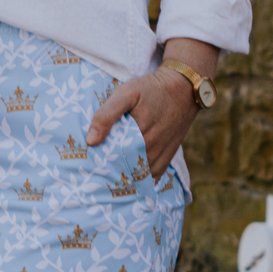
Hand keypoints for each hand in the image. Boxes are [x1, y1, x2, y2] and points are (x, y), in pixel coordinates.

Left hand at [85, 38, 217, 178]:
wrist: (183, 90)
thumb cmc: (152, 90)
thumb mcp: (127, 94)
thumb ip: (107, 115)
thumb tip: (91, 141)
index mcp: (137, 138)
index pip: (112, 162)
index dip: (99, 165)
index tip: (89, 165)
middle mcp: (151, 152)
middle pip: (124, 171)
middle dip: (110, 173)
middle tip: (95, 172)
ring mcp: (160, 158)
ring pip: (138, 178)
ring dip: (125, 179)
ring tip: (109, 177)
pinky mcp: (167, 159)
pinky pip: (152, 178)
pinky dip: (140, 181)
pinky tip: (129, 180)